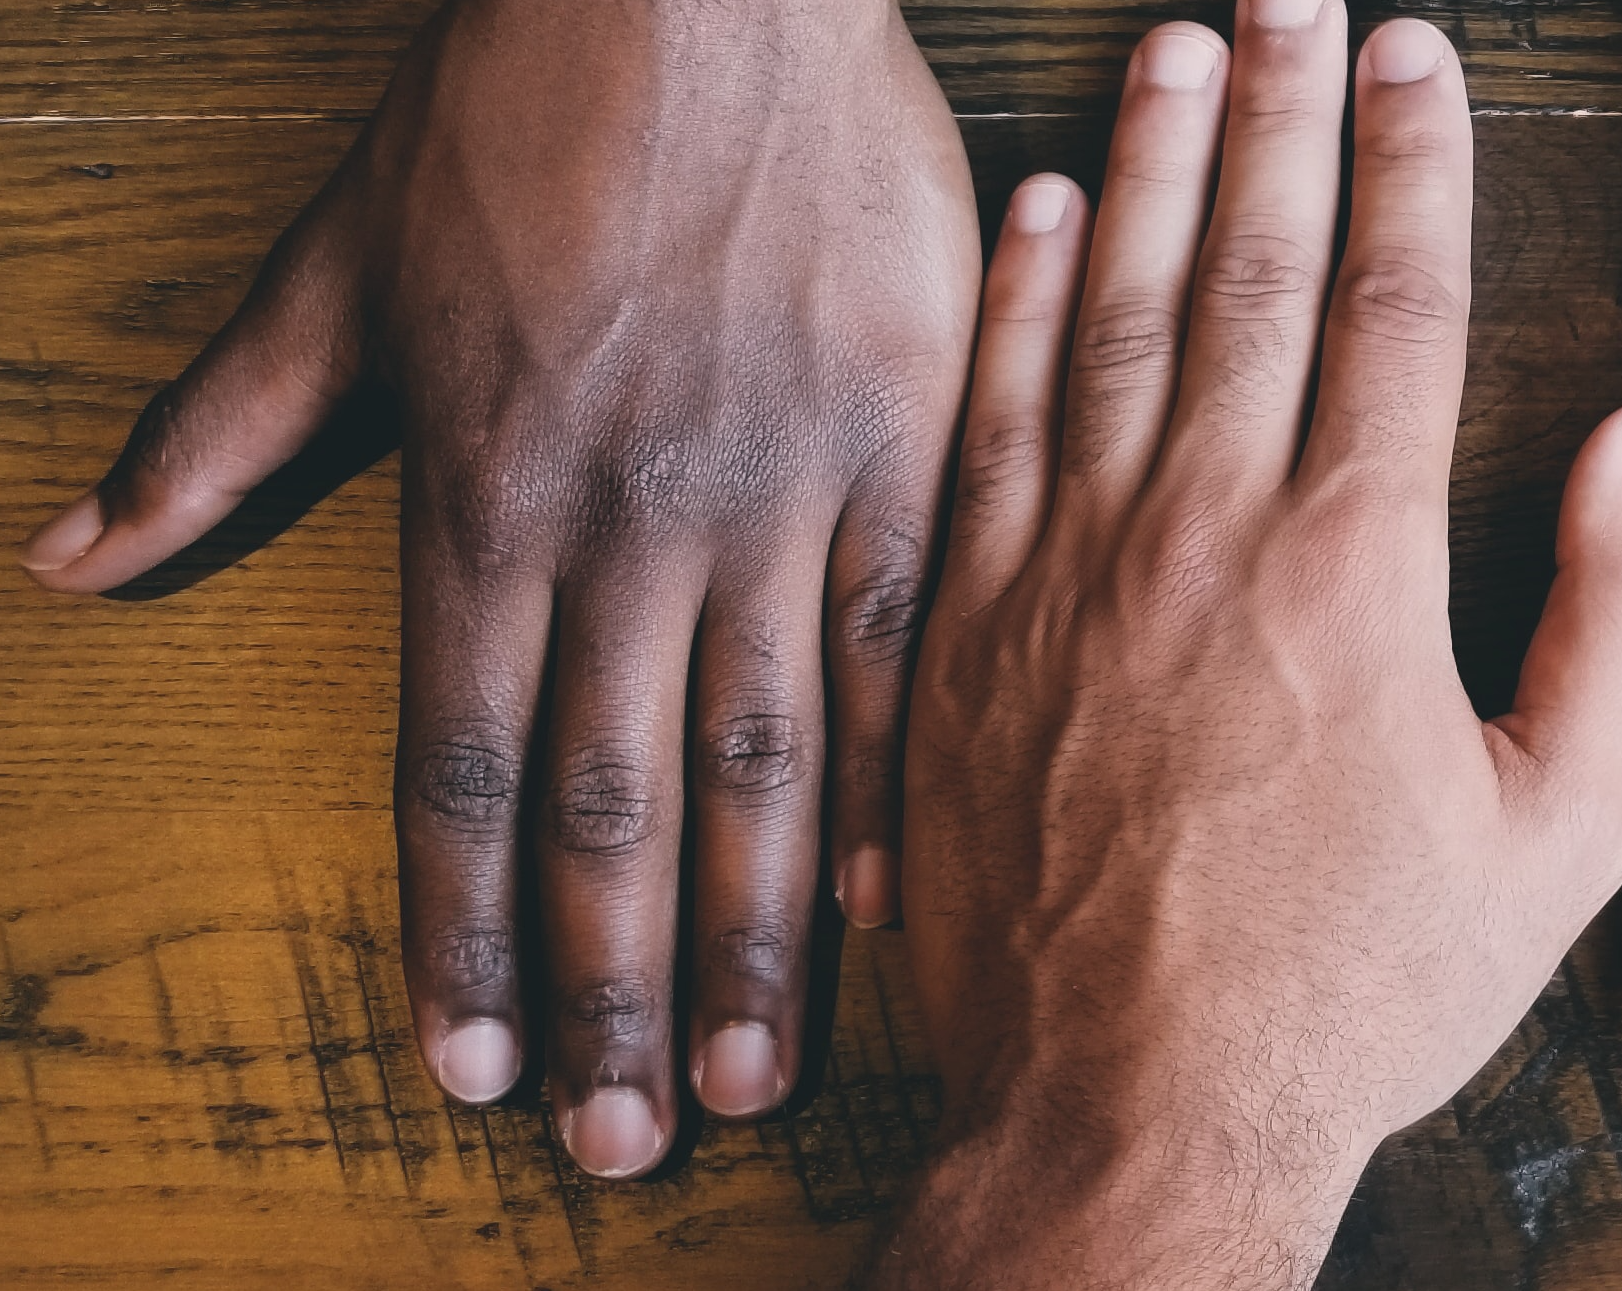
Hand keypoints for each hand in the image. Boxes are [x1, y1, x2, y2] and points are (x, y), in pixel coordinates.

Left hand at [17, 0, 976, 1168]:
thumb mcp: (337, 259)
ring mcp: (781, 487)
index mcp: (487, 490)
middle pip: (612, 802)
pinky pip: (909, 640)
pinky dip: (903, 777)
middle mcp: (632, 521)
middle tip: (620, 1141)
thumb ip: (225, 426)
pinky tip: (897, 899)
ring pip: (767, 753)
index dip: (460, 935)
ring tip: (748, 1070)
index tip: (467, 1068)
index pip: (462, 766)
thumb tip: (76, 558)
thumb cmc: (515, 103)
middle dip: (603, 990)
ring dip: (751, 931)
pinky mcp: (904, 439)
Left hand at [875, 14, 1621, 1287]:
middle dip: (1278, 112)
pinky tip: (1043, 213)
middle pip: (1243, 270)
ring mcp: (1063, 575)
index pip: (1390, 306)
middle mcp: (1197, 536)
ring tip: (1176, 46)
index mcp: (1352, 570)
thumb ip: (1621, 622)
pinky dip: (1016, 305)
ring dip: (1148, 165)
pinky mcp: (961, 633)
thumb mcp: (1556, 835)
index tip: (1421, 55)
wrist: (1130, 1117)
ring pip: (1108, 316)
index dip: (1412, 162)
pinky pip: (989, 423)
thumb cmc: (1352, 992)